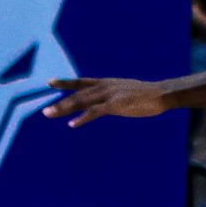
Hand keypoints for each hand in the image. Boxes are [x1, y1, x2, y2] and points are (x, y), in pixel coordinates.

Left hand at [45, 77, 169, 125]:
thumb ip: (110, 97)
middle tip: (44, 112)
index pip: (80, 82)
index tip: (49, 82)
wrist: (161, 94)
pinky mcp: (116, 104)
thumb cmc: (145, 95)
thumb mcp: (123, 92)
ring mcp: (109, 95)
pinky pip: (95, 112)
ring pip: (81, 102)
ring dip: (64, 109)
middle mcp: (104, 86)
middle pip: (77, 95)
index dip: (64, 82)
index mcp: (106, 83)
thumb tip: (101, 104)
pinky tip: (72, 124)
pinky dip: (83, 118)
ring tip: (49, 115)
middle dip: (60, 103)